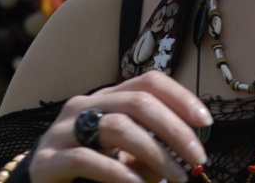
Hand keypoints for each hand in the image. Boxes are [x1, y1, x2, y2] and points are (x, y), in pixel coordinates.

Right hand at [27, 71, 211, 181]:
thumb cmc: (90, 173)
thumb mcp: (126, 157)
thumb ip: (152, 148)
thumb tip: (190, 146)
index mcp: (105, 99)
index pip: (148, 82)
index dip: (180, 97)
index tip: (206, 122)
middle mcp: (83, 105)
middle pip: (138, 102)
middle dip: (175, 129)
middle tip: (198, 157)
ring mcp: (62, 131)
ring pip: (116, 126)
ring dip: (155, 153)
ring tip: (178, 177)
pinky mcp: (47, 161)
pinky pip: (87, 159)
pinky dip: (119, 174)